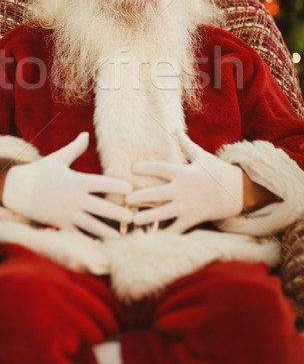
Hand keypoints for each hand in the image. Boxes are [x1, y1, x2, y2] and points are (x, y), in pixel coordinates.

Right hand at [2, 132, 132, 238]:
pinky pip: (77, 235)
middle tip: (133, 217)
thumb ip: (74, 148)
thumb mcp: (57, 158)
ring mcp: (66, 214)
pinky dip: (89, 241)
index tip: (130, 189)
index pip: (99, 183)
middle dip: (117, 212)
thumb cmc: (39, 172)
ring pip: (91, 225)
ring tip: (122, 237)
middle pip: (99, 207)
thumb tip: (86, 134)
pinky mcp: (60, 225)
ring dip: (107, 231)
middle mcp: (73, 199)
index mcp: (75, 181)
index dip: (115, 185)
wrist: (16, 190)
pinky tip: (102, 247)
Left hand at [126, 130, 242, 233]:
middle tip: (125, 199)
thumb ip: (185, 144)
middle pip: (157, 193)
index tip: (131, 168)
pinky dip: (163, 233)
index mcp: (183, 173)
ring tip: (133, 219)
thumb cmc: (216, 171)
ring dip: (147, 217)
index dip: (145, 168)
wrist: (237, 192)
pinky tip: (150, 236)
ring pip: (163, 213)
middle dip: (140, 196)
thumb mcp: (201, 156)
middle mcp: (183, 190)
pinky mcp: (192, 219)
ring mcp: (187, 206)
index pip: (160, 168)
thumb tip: (174, 127)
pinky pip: (175, 228)